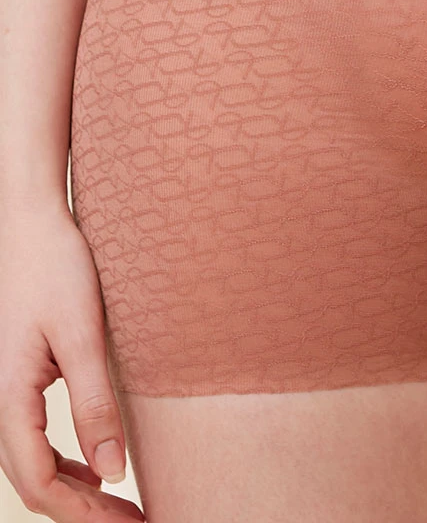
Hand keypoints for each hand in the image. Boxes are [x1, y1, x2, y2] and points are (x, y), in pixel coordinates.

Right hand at [0, 200, 143, 520]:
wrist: (31, 224)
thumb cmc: (57, 269)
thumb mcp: (84, 334)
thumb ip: (95, 402)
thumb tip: (114, 470)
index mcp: (9, 398)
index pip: (39, 482)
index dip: (85, 515)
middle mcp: (1, 402)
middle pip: (34, 481)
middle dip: (83, 514)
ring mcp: (8, 391)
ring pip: (34, 463)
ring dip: (76, 493)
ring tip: (122, 508)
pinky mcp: (23, 377)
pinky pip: (37, 439)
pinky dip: (68, 464)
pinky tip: (99, 468)